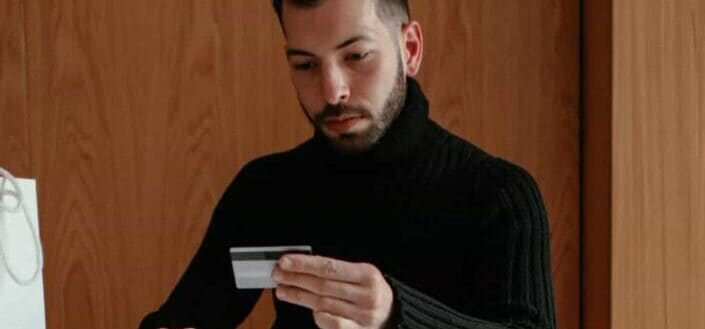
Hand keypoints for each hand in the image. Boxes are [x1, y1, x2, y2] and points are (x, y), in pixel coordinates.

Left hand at [271, 254, 393, 328]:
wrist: (393, 315)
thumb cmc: (370, 291)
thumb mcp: (361, 275)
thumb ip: (336, 271)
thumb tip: (302, 266)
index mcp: (367, 274)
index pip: (329, 267)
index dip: (304, 264)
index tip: (285, 261)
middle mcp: (366, 295)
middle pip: (323, 285)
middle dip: (296, 279)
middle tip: (278, 274)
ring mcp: (363, 315)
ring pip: (323, 304)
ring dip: (299, 296)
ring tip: (283, 290)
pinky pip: (333, 324)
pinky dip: (319, 317)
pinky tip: (308, 310)